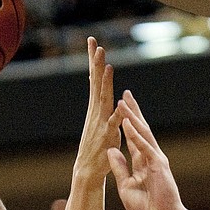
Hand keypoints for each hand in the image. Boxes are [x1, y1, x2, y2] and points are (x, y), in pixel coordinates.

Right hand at [72, 37, 120, 181]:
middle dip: (96, 63)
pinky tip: (120, 103)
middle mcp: (97, 111)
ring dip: (106, 82)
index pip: (94, 77)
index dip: (93, 59)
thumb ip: (97, 96)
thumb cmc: (95, 143)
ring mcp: (101, 122)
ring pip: (104, 99)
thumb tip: (94, 76)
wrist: (88, 169)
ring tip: (108, 65)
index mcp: (96, 105)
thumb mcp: (95, 115)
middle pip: (97, 83)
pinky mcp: (108, 136)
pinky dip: (117, 113)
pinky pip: (114, 123)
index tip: (91, 40)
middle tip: (96, 44)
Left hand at [107, 91, 184, 209]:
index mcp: (141, 164)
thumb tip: (110, 150)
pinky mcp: (158, 164)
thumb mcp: (125, 187)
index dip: (125, 124)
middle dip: (131, 112)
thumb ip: (119, 168)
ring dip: (132, 117)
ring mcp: (155, 159)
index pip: (132, 139)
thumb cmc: (146, 208)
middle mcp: (149, 158)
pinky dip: (136, 134)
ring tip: (123, 101)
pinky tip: (128, 122)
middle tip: (124, 94)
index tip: (119, 110)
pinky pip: (145, 146)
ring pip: (142, 133)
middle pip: (139, 130)